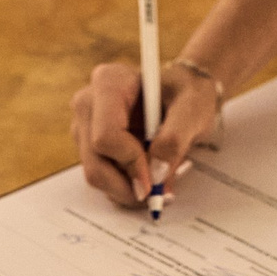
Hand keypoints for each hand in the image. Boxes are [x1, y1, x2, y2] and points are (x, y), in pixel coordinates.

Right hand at [72, 58, 221, 210]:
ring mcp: (85, 126)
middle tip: (157, 193)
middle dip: (127, 185)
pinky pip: (101, 177)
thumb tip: (156, 173)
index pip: (106, 136)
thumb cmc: (187, 91)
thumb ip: (174, 139)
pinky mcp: (89, 145)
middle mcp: (88, 103)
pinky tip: (147, 172)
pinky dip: (125, 184)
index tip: (156, 180)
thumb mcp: (192, 108)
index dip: (131, 163)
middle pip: (95, 162)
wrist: (182, 92)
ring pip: (96, 175)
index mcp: (109, 82)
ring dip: (127, 186)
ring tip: (158, 176)